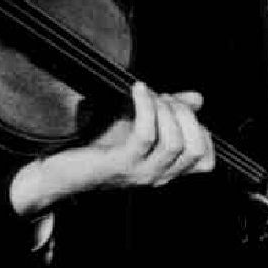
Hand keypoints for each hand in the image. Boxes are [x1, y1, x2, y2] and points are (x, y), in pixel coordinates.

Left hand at [10, 83, 213, 211]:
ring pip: (175, 142)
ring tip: (150, 95)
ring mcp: (140, 173)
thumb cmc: (99, 148)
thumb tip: (198, 99)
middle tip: (164, 98)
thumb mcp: (141, 127)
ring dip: (166, 110)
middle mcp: (158, 176)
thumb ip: (170, 113)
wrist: (62, 170)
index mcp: (166, 170)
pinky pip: (145, 135)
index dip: (201, 128)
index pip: (206, 159)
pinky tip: (138, 90)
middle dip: (185, 115)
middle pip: (195, 148)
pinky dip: (146, 107)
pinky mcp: (120, 164)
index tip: (180, 108)